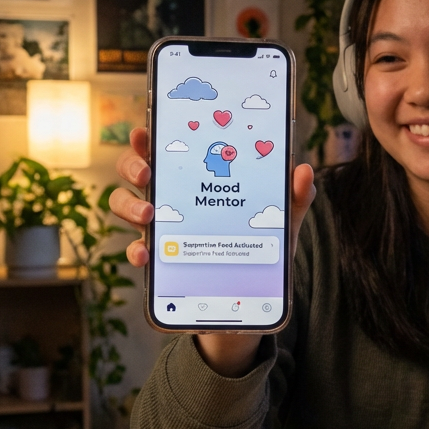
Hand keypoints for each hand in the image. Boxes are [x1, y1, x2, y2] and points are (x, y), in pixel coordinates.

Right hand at [108, 126, 316, 376]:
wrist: (252, 298)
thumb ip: (294, 196)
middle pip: (135, 170)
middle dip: (132, 164)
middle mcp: (172, 198)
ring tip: (149, 215)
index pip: (166, 149)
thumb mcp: (281, 220)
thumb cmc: (262, 244)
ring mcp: (162, 228)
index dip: (149, 137)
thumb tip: (303, 170)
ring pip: (125, 206)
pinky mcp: (161, 260)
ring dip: (129, 205)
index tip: (146, 130)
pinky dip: (135, 251)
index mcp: (197, 178)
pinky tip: (146, 255)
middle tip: (147, 172)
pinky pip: (137, 251)